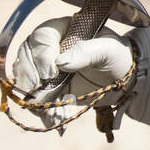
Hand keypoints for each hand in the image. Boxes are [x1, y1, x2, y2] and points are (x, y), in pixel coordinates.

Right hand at [12, 17, 135, 129]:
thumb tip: (60, 62)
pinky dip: (43, 112)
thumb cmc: (116, 56)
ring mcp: (45, 70)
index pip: (42, 36)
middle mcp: (49, 48)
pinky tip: (54, 120)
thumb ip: (86, 52)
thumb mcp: (108, 50)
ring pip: (25, 79)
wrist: (124, 79)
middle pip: (25, 56)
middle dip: (29, 75)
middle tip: (37, 90)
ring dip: (32, 96)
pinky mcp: (48, 91)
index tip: (51, 72)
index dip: (42, 54)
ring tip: (47, 110)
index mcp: (63, 30)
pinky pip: (37, 101)